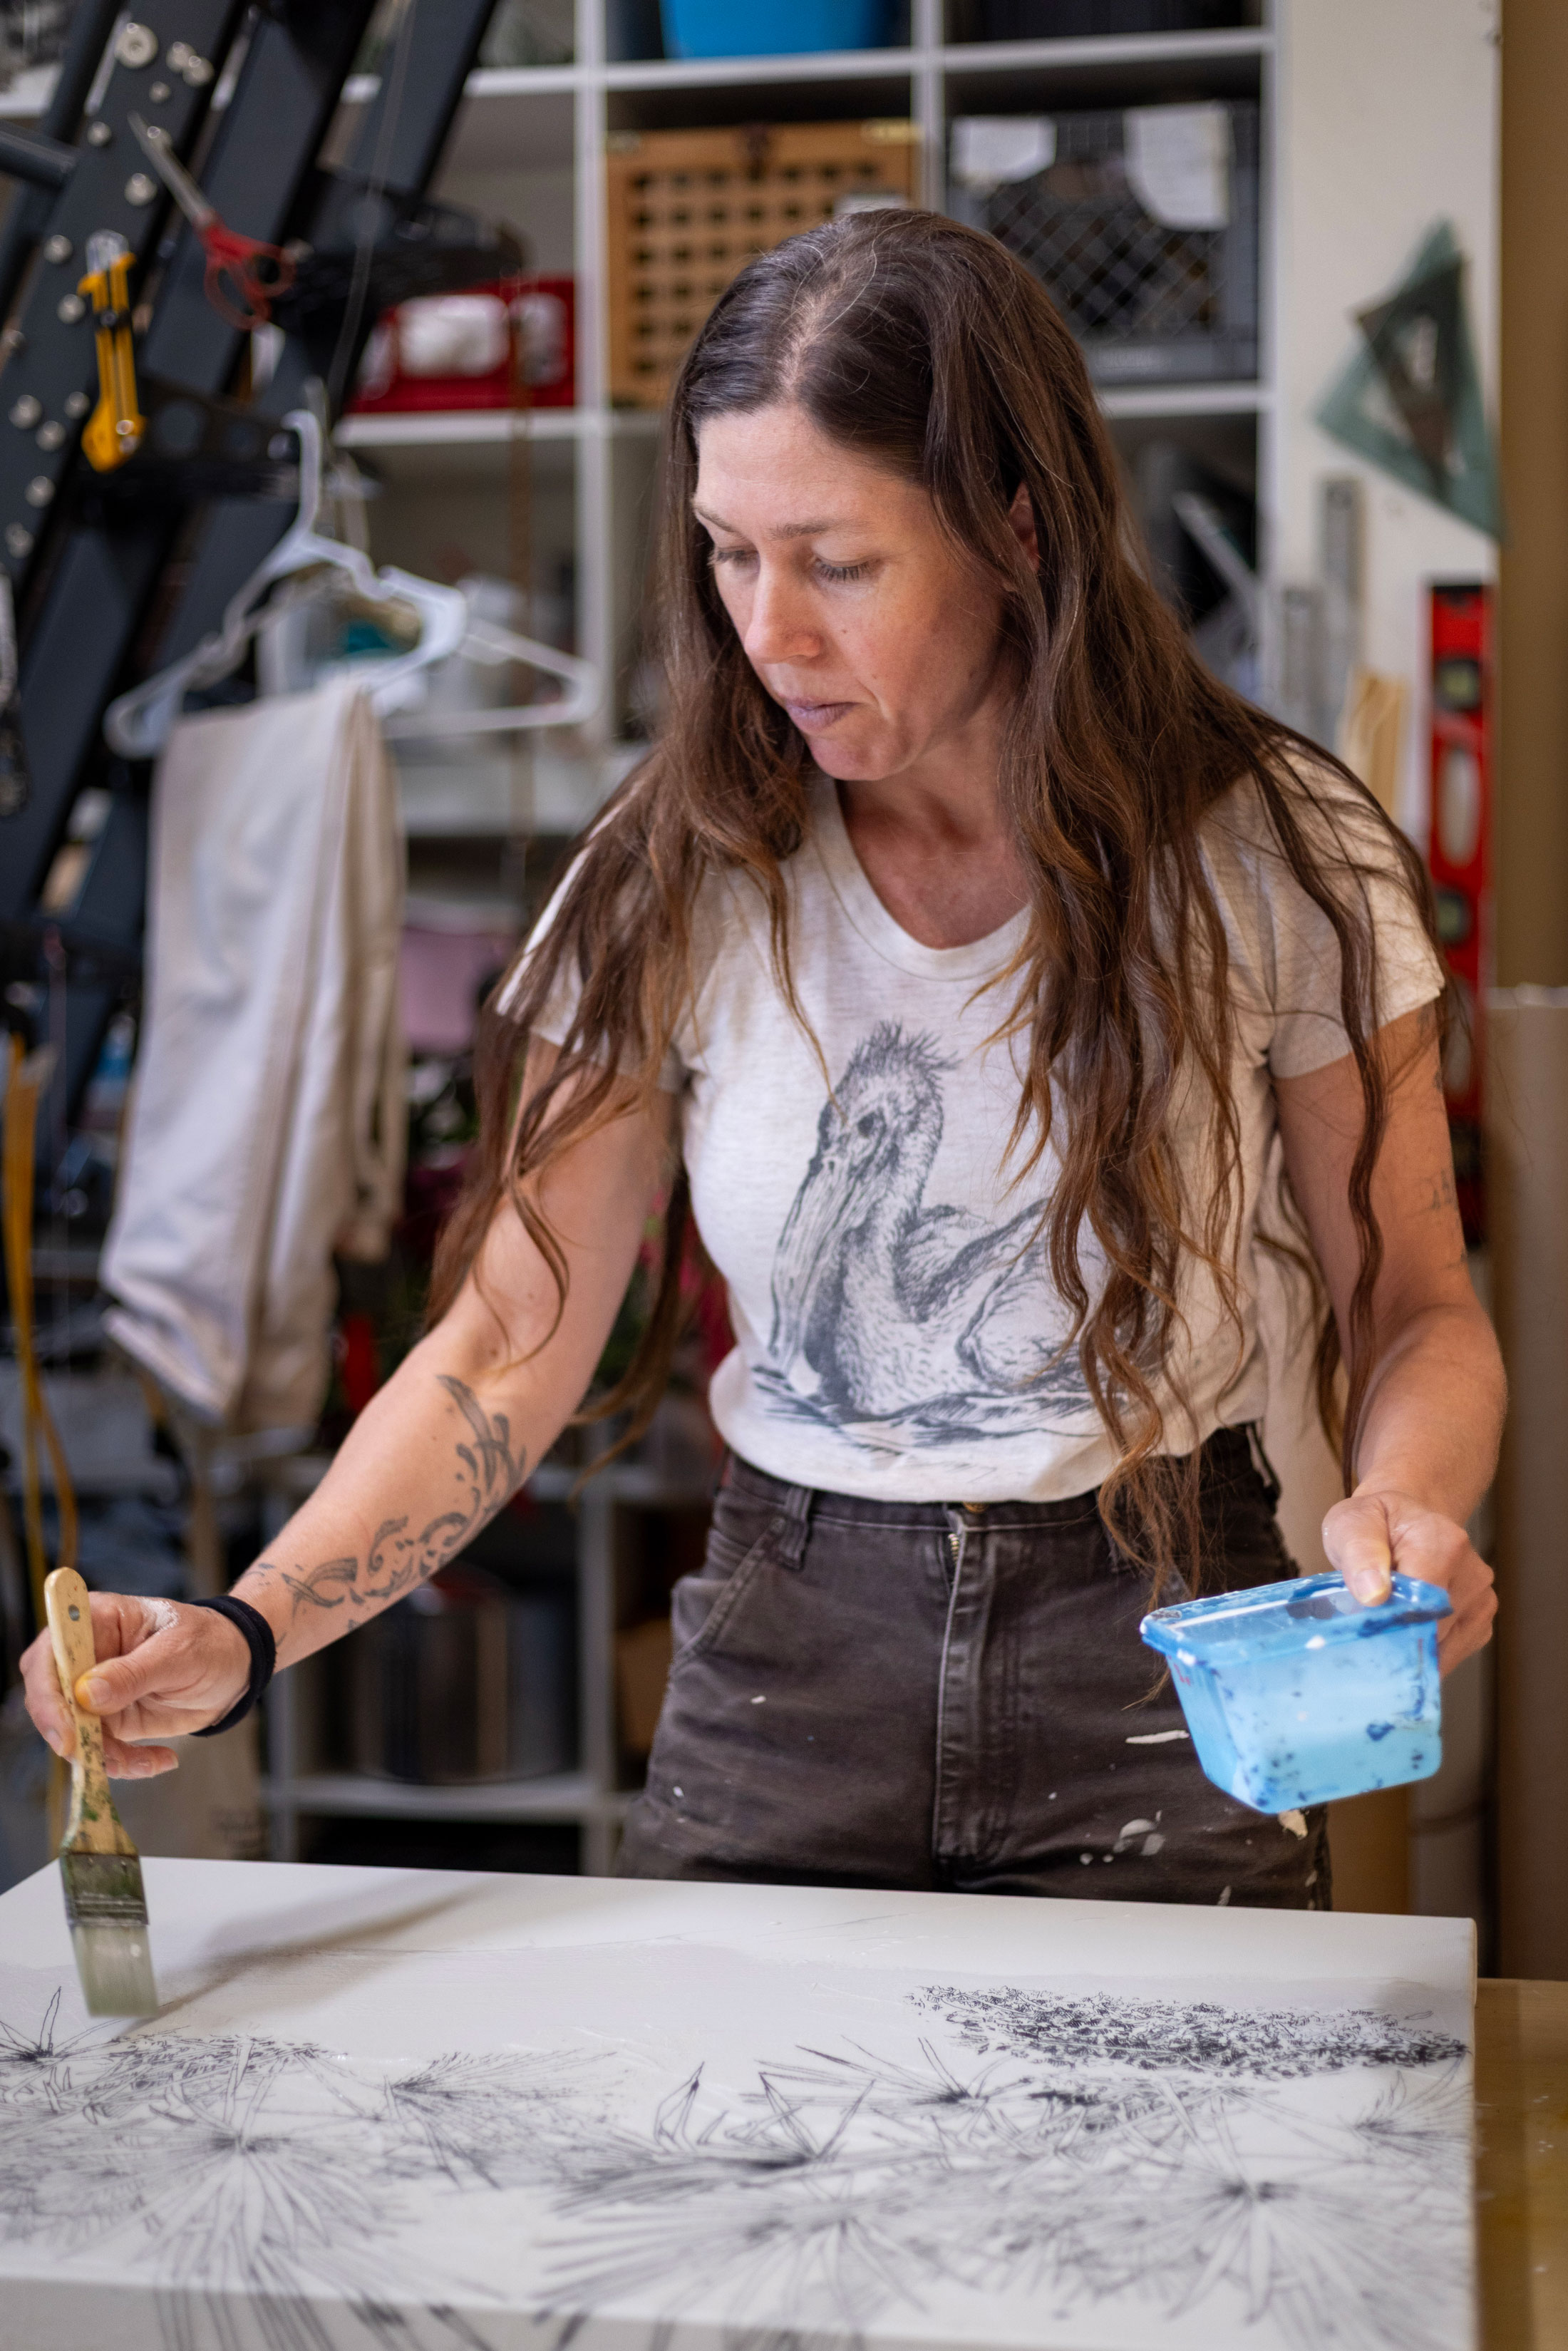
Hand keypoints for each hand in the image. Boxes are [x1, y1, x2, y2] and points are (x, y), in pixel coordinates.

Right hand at [20, 1592, 251, 1776]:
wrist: (235, 1668)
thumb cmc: (210, 1642)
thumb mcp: (179, 1653)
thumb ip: (133, 1673)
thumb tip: (84, 1695)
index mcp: (96, 1620)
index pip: (51, 1652)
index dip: (47, 1691)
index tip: (67, 1727)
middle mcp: (86, 1656)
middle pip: (48, 1697)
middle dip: (67, 1733)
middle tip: (93, 1757)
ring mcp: (94, 1691)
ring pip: (72, 1731)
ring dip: (101, 1755)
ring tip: (148, 1761)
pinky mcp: (109, 1719)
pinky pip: (100, 1749)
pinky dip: (123, 1763)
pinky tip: (161, 1760)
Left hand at [1321, 1487, 1495, 1673]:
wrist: (1408, 1519)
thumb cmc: (1377, 1522)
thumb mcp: (1352, 1523)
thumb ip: (1359, 1553)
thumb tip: (1373, 1594)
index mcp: (1444, 1544)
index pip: (1421, 1607)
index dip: (1389, 1626)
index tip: (1363, 1630)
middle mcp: (1474, 1574)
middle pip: (1432, 1633)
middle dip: (1396, 1640)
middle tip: (1367, 1627)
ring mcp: (1482, 1600)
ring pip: (1441, 1650)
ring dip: (1409, 1647)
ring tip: (1388, 1620)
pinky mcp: (1480, 1621)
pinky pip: (1450, 1652)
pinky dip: (1424, 1650)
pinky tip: (1408, 1627)